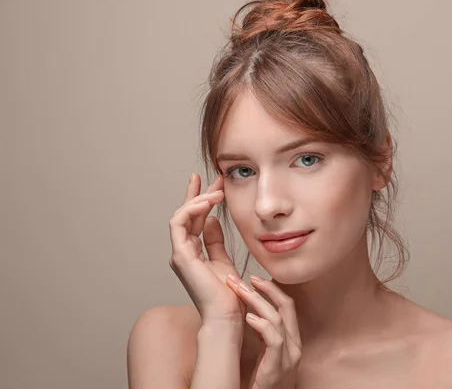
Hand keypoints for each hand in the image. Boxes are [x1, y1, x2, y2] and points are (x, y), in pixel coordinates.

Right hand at [169, 173, 246, 324]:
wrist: (227, 316)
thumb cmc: (229, 295)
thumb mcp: (224, 260)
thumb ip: (215, 241)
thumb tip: (211, 221)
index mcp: (193, 253)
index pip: (195, 220)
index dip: (201, 199)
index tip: (214, 183)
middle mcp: (183, 252)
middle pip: (187, 215)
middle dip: (200, 193)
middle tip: (216, 178)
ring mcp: (179, 254)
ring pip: (181, 216)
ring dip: (198, 199)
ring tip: (217, 191)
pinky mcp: (180, 256)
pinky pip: (179, 224)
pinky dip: (191, 210)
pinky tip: (208, 202)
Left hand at [227, 274, 301, 388]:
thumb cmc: (261, 383)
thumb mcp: (264, 353)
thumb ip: (261, 333)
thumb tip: (248, 309)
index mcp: (292, 340)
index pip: (287, 306)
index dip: (272, 289)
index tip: (253, 278)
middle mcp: (295, 346)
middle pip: (286, 306)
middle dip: (266, 288)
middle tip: (245, 277)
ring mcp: (289, 357)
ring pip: (278, 319)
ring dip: (257, 301)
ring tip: (240, 292)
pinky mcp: (278, 368)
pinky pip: (275, 340)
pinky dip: (262, 326)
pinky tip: (248, 318)